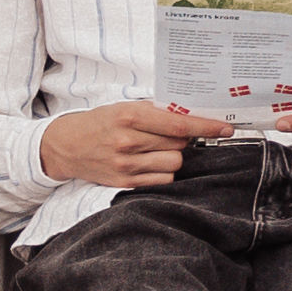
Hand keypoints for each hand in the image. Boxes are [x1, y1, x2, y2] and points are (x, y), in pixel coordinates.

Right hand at [38, 101, 218, 189]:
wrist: (65, 146)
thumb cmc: (99, 123)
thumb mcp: (124, 107)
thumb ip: (156, 112)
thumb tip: (192, 115)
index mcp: (130, 116)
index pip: (180, 123)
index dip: (207, 126)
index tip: (225, 128)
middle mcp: (129, 141)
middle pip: (181, 144)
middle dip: (183, 139)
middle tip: (171, 135)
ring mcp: (127, 165)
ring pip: (174, 164)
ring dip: (173, 156)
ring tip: (156, 149)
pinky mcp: (125, 183)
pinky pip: (162, 181)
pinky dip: (163, 172)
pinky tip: (151, 163)